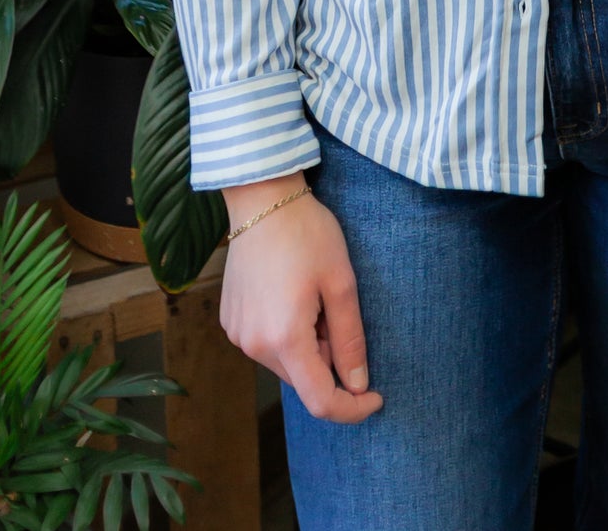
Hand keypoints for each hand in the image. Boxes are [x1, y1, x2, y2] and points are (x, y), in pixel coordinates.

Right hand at [219, 174, 383, 423]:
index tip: (376, 396)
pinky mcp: (230, 321)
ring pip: (286, 363)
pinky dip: (287, 334)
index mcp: (285, 339)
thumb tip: (358, 385)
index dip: (352, 408)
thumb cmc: (307, 234)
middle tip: (336, 309)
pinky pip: (266, 344)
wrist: (262, 199)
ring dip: (307, 345)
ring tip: (311, 296)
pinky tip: (291, 293)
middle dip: (329, 358)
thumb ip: (350, 339)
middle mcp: (254, 345)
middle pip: (303, 379)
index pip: (321, 401)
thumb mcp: (341, 283)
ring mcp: (238, 334)